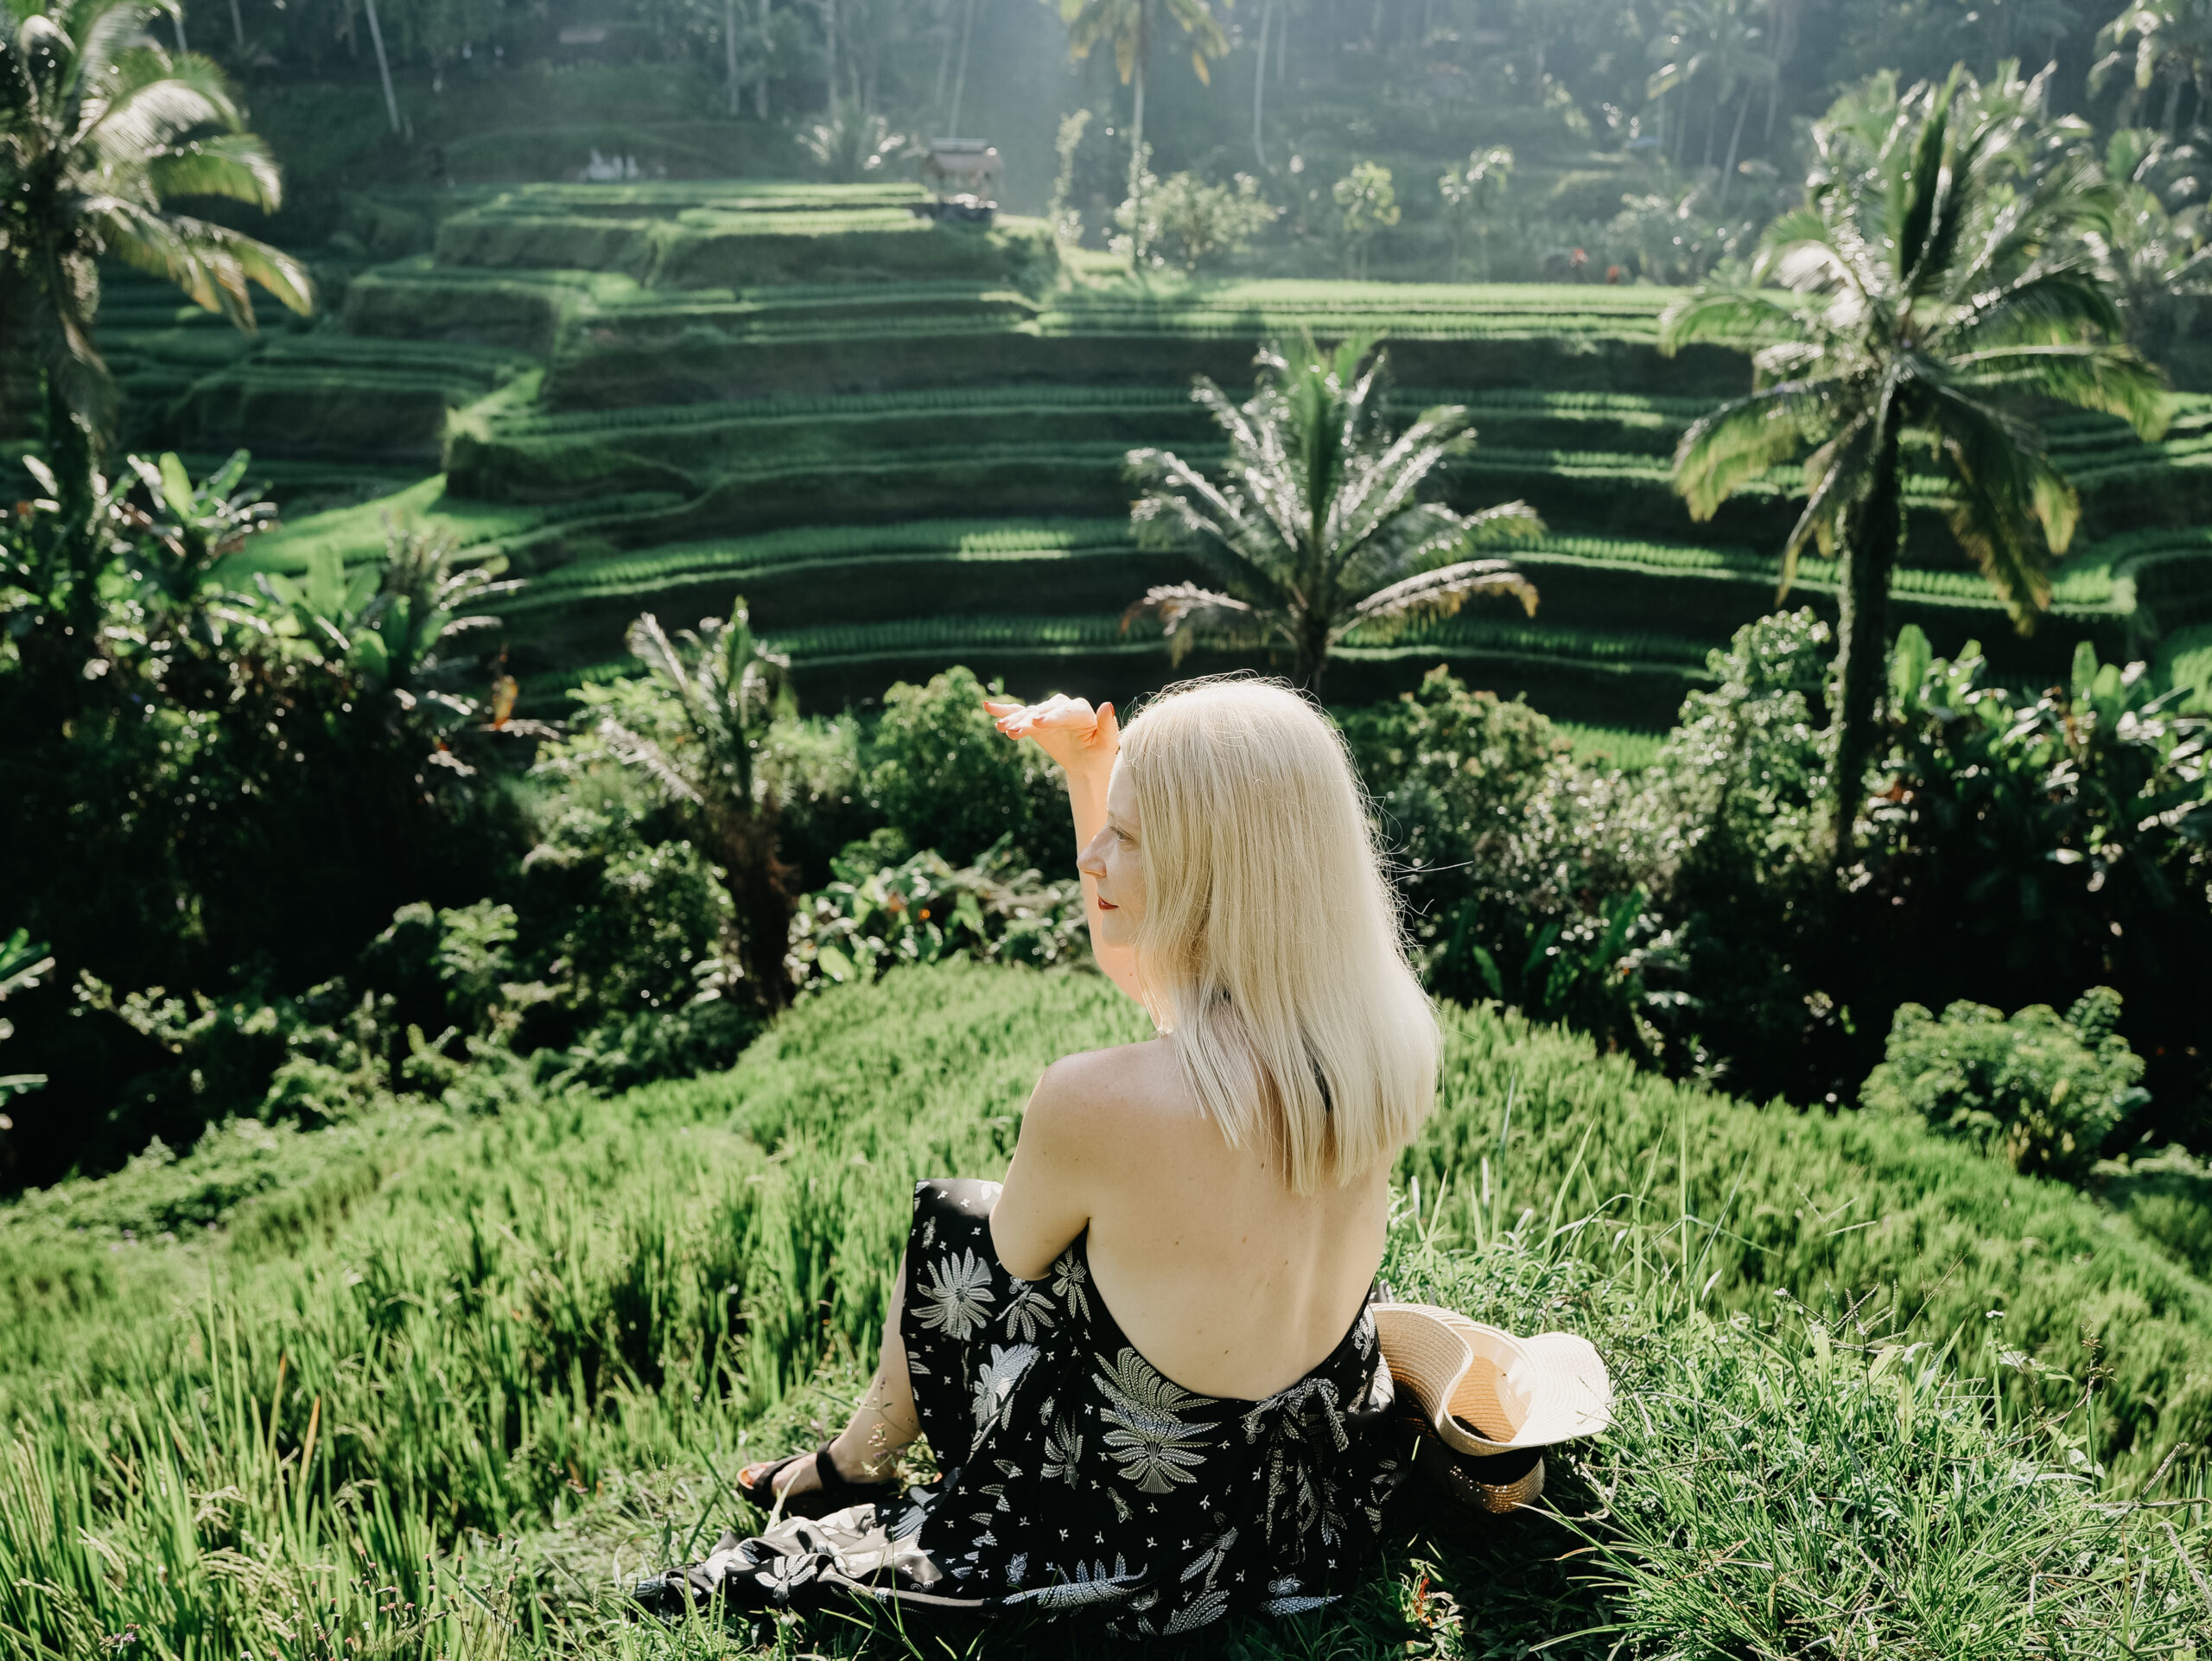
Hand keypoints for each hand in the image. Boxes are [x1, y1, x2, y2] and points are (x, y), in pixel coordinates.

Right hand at [985, 694, 1118, 777]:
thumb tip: (1107, 704)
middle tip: (1013, 730)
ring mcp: (1047, 712)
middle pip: (1043, 713)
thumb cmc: (1099, 752)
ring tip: (1001, 728)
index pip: (1065, 713)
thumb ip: (1107, 726)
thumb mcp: (1107, 744)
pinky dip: (1003, 711)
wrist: (1087, 761)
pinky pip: (1018, 714)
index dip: (1051, 718)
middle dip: (1028, 721)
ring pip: (1029, 714)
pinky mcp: (1035, 719)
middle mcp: (1063, 707)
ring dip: (1014, 720)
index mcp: (1082, 712)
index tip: (1037, 722)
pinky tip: (988, 707)